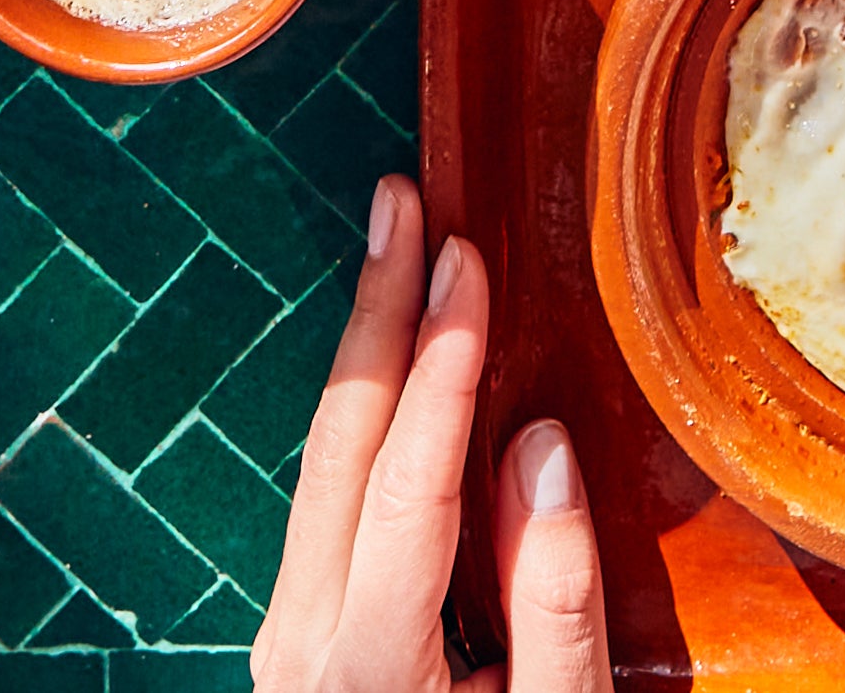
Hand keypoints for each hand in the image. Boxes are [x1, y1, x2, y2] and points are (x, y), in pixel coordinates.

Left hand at [255, 175, 610, 692]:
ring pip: (322, 465)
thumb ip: (554, 607)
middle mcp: (302, 642)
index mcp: (364, 668)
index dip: (442, 365)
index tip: (465, 257)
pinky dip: (367, 415)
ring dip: (368, 351)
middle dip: (377, 316)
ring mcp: (289, 640)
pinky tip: (398, 361)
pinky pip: (329, 501)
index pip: (408, 482)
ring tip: (398, 246)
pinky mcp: (303, 639)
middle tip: (402, 198)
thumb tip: (540, 450)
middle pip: (338, 447)